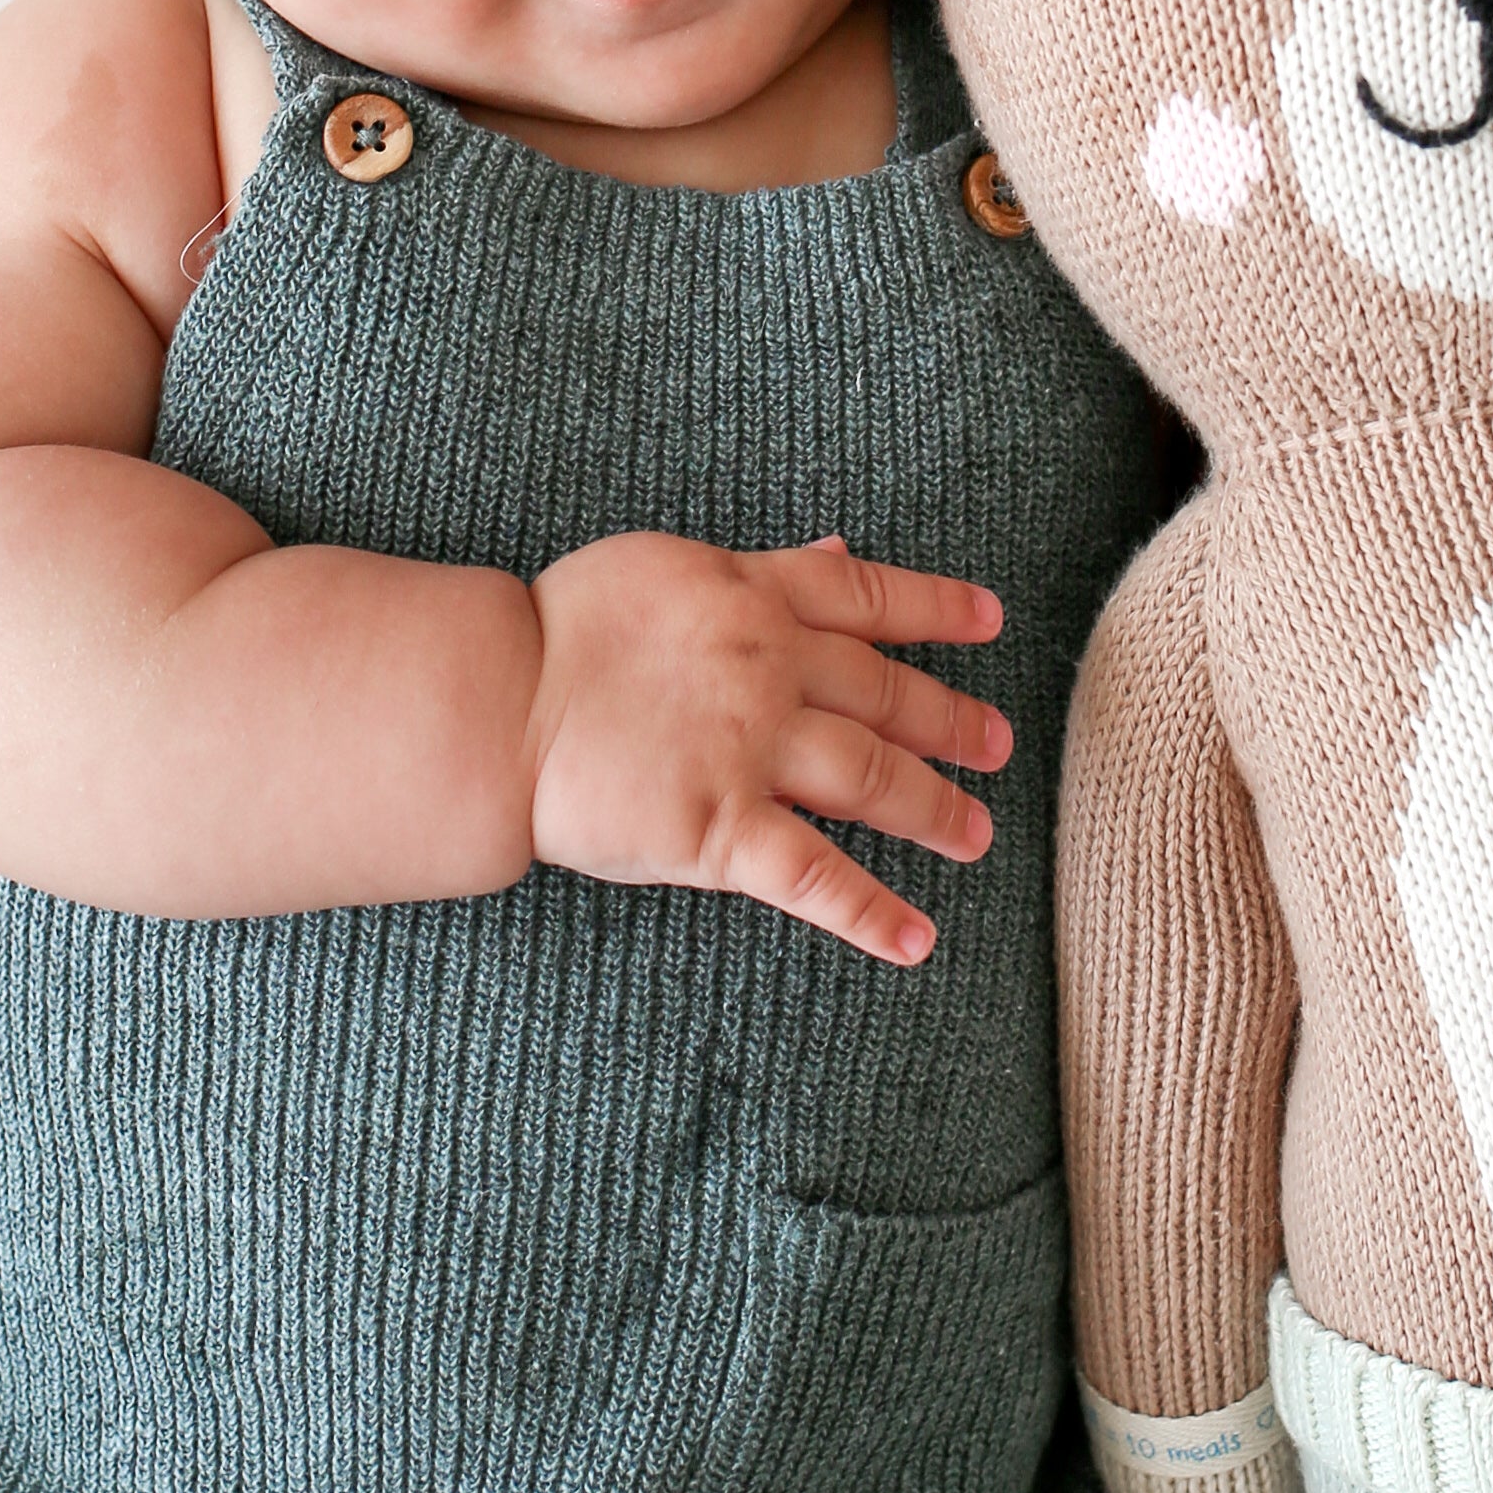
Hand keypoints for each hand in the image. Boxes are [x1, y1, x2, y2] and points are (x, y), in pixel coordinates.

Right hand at [523, 533, 1012, 965]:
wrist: (495, 699)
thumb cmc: (563, 628)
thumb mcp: (669, 566)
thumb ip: (759, 571)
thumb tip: (837, 552)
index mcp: (757, 596)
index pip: (872, 598)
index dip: (939, 609)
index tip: (990, 622)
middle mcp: (772, 668)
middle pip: (886, 696)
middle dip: (950, 723)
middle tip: (997, 746)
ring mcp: (751, 750)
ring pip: (872, 780)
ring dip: (934, 809)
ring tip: (975, 833)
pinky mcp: (719, 828)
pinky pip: (814, 877)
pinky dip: (872, 912)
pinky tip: (916, 939)